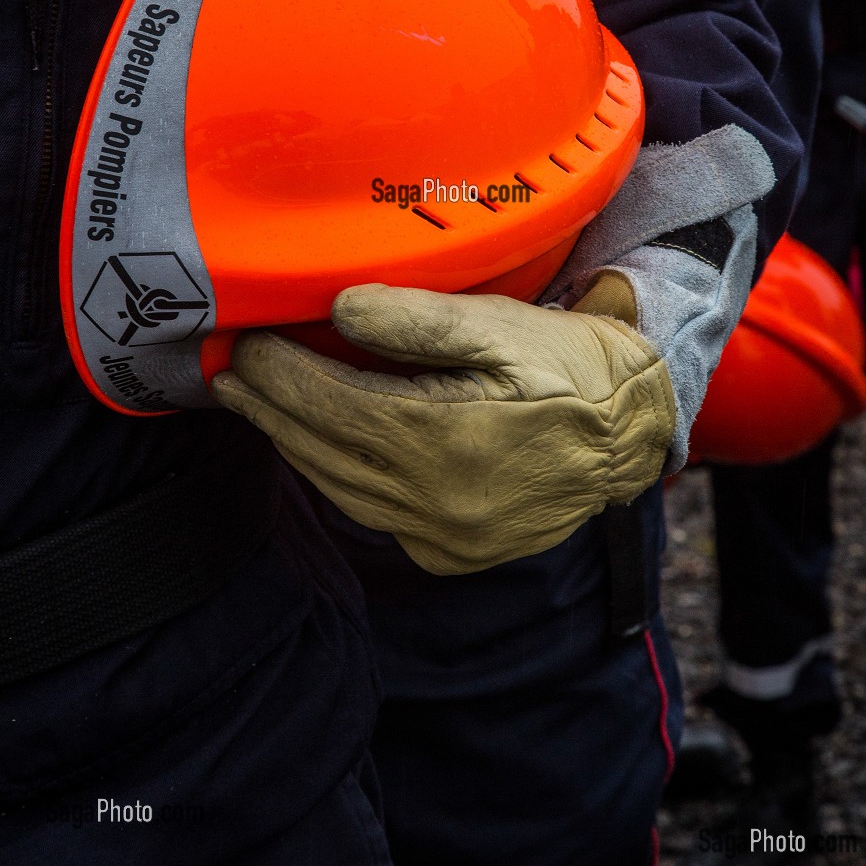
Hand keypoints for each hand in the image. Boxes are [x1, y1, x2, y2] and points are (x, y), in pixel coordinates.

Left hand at [211, 284, 673, 574]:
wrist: (634, 434)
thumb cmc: (571, 367)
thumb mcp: (503, 326)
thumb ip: (418, 319)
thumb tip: (339, 311)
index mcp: (446, 440)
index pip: (334, 405)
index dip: (282, 375)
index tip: (245, 344)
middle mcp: (437, 501)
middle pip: (326, 452)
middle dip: (272, 410)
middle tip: (231, 376)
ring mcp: (445, 538)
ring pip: (343, 490)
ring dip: (296, 447)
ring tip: (261, 408)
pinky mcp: (454, 554)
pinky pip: (375, 517)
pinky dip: (340, 480)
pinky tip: (322, 449)